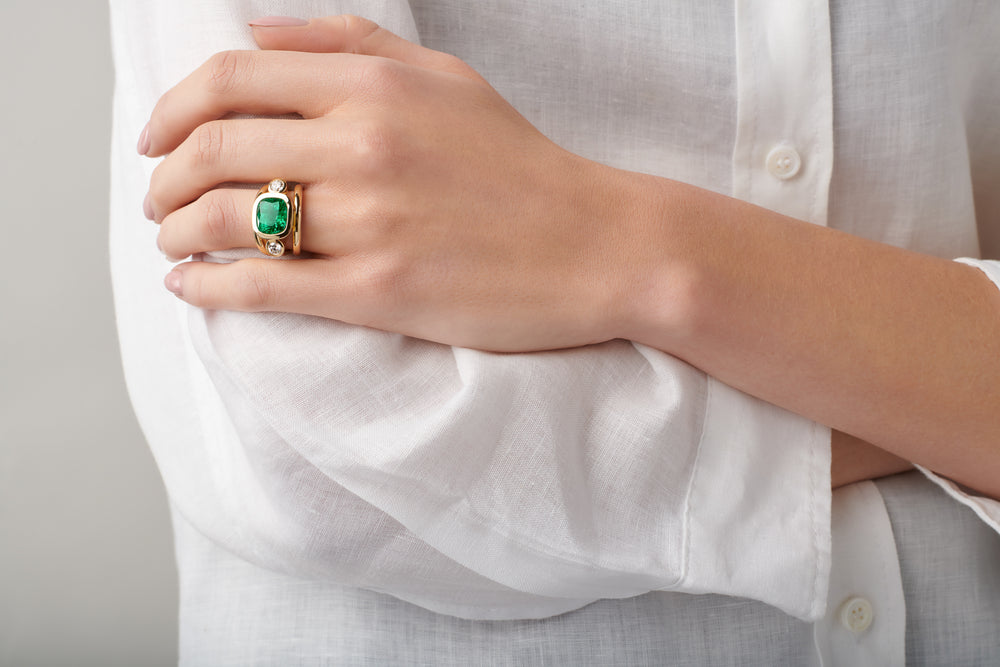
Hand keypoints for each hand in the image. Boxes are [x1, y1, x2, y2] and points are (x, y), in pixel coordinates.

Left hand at [145, 15, 645, 351]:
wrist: (599, 245)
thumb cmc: (521, 164)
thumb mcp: (446, 78)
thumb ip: (349, 43)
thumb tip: (255, 32)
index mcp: (374, 86)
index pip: (230, 80)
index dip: (172, 109)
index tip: (157, 138)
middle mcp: (363, 145)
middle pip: (214, 150)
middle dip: (164, 177)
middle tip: (158, 197)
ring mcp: (370, 222)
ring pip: (228, 222)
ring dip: (177, 232)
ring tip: (171, 241)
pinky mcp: (380, 292)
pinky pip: (264, 290)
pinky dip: (209, 288)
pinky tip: (191, 287)